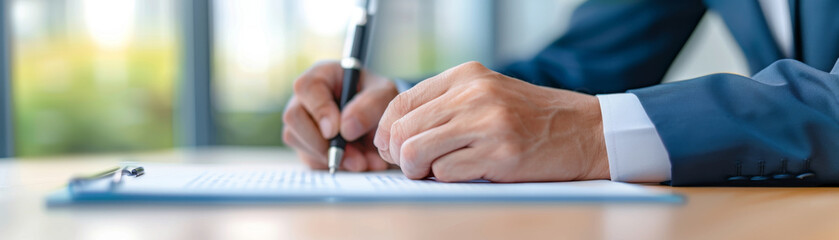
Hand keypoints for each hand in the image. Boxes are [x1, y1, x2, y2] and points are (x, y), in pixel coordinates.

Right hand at [283, 61, 396, 170]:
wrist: (381, 123)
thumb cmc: (378, 99)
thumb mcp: (384, 95)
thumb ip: (370, 106)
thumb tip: (345, 129)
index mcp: (322, 76)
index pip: (306, 87)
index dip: (319, 110)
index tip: (336, 131)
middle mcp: (305, 98)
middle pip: (294, 117)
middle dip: (322, 143)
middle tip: (355, 158)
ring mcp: (302, 122)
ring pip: (298, 141)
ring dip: (331, 157)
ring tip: (364, 161)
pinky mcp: (305, 145)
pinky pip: (308, 159)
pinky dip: (333, 166)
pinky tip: (358, 163)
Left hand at [373, 61, 608, 181]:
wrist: (585, 130)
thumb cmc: (532, 117)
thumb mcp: (487, 94)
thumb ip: (446, 105)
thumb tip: (395, 134)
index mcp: (466, 76)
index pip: (401, 102)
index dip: (387, 130)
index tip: (391, 147)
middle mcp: (474, 95)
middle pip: (403, 130)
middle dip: (398, 155)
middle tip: (411, 166)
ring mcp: (488, 124)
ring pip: (416, 152)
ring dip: (417, 170)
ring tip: (434, 171)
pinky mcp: (500, 154)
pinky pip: (445, 173)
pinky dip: (447, 178)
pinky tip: (466, 172)